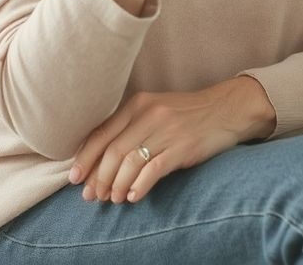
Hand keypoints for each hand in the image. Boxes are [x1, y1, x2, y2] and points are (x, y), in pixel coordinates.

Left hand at [68, 77, 275, 203]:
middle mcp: (149, 114)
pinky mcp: (183, 147)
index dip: (85, 158)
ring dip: (117, 185)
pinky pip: (153, 170)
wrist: (227, 108)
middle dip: (99, 178)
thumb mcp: (155, 110)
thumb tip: (102, 159)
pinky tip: (134, 196)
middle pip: (113, 151)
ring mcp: (167, 130)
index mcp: (138, 103)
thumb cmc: (187, 113)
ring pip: (130, 163)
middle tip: (93, 196)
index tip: (75, 179)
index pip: (102, 133)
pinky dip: (139, 186)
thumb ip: (130, 126)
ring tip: (114, 199)